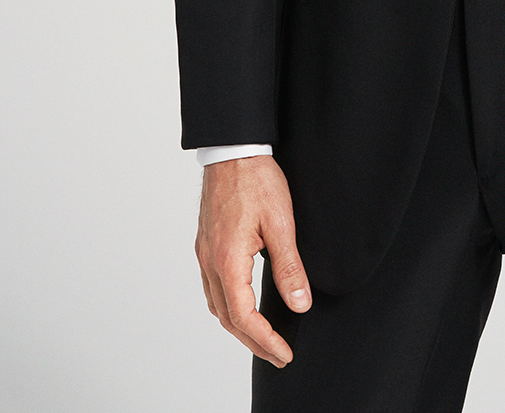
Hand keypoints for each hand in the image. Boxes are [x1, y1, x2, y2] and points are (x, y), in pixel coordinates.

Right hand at [195, 155, 311, 366]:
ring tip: (263, 338)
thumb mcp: (282, 223)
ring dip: (239, 327)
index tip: (285, 353)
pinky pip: (213, 288)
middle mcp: (210, 262)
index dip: (265, 341)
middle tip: (278, 354)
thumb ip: (289, 267)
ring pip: (217, 305)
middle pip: (227, 318)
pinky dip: (229, 306)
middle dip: (253, 342)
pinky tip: (242, 305)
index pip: (244, 317)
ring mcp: (204, 254)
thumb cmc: (256, 180)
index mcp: (227, 260)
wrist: (233, 150)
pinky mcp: (206, 245)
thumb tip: (299, 304)